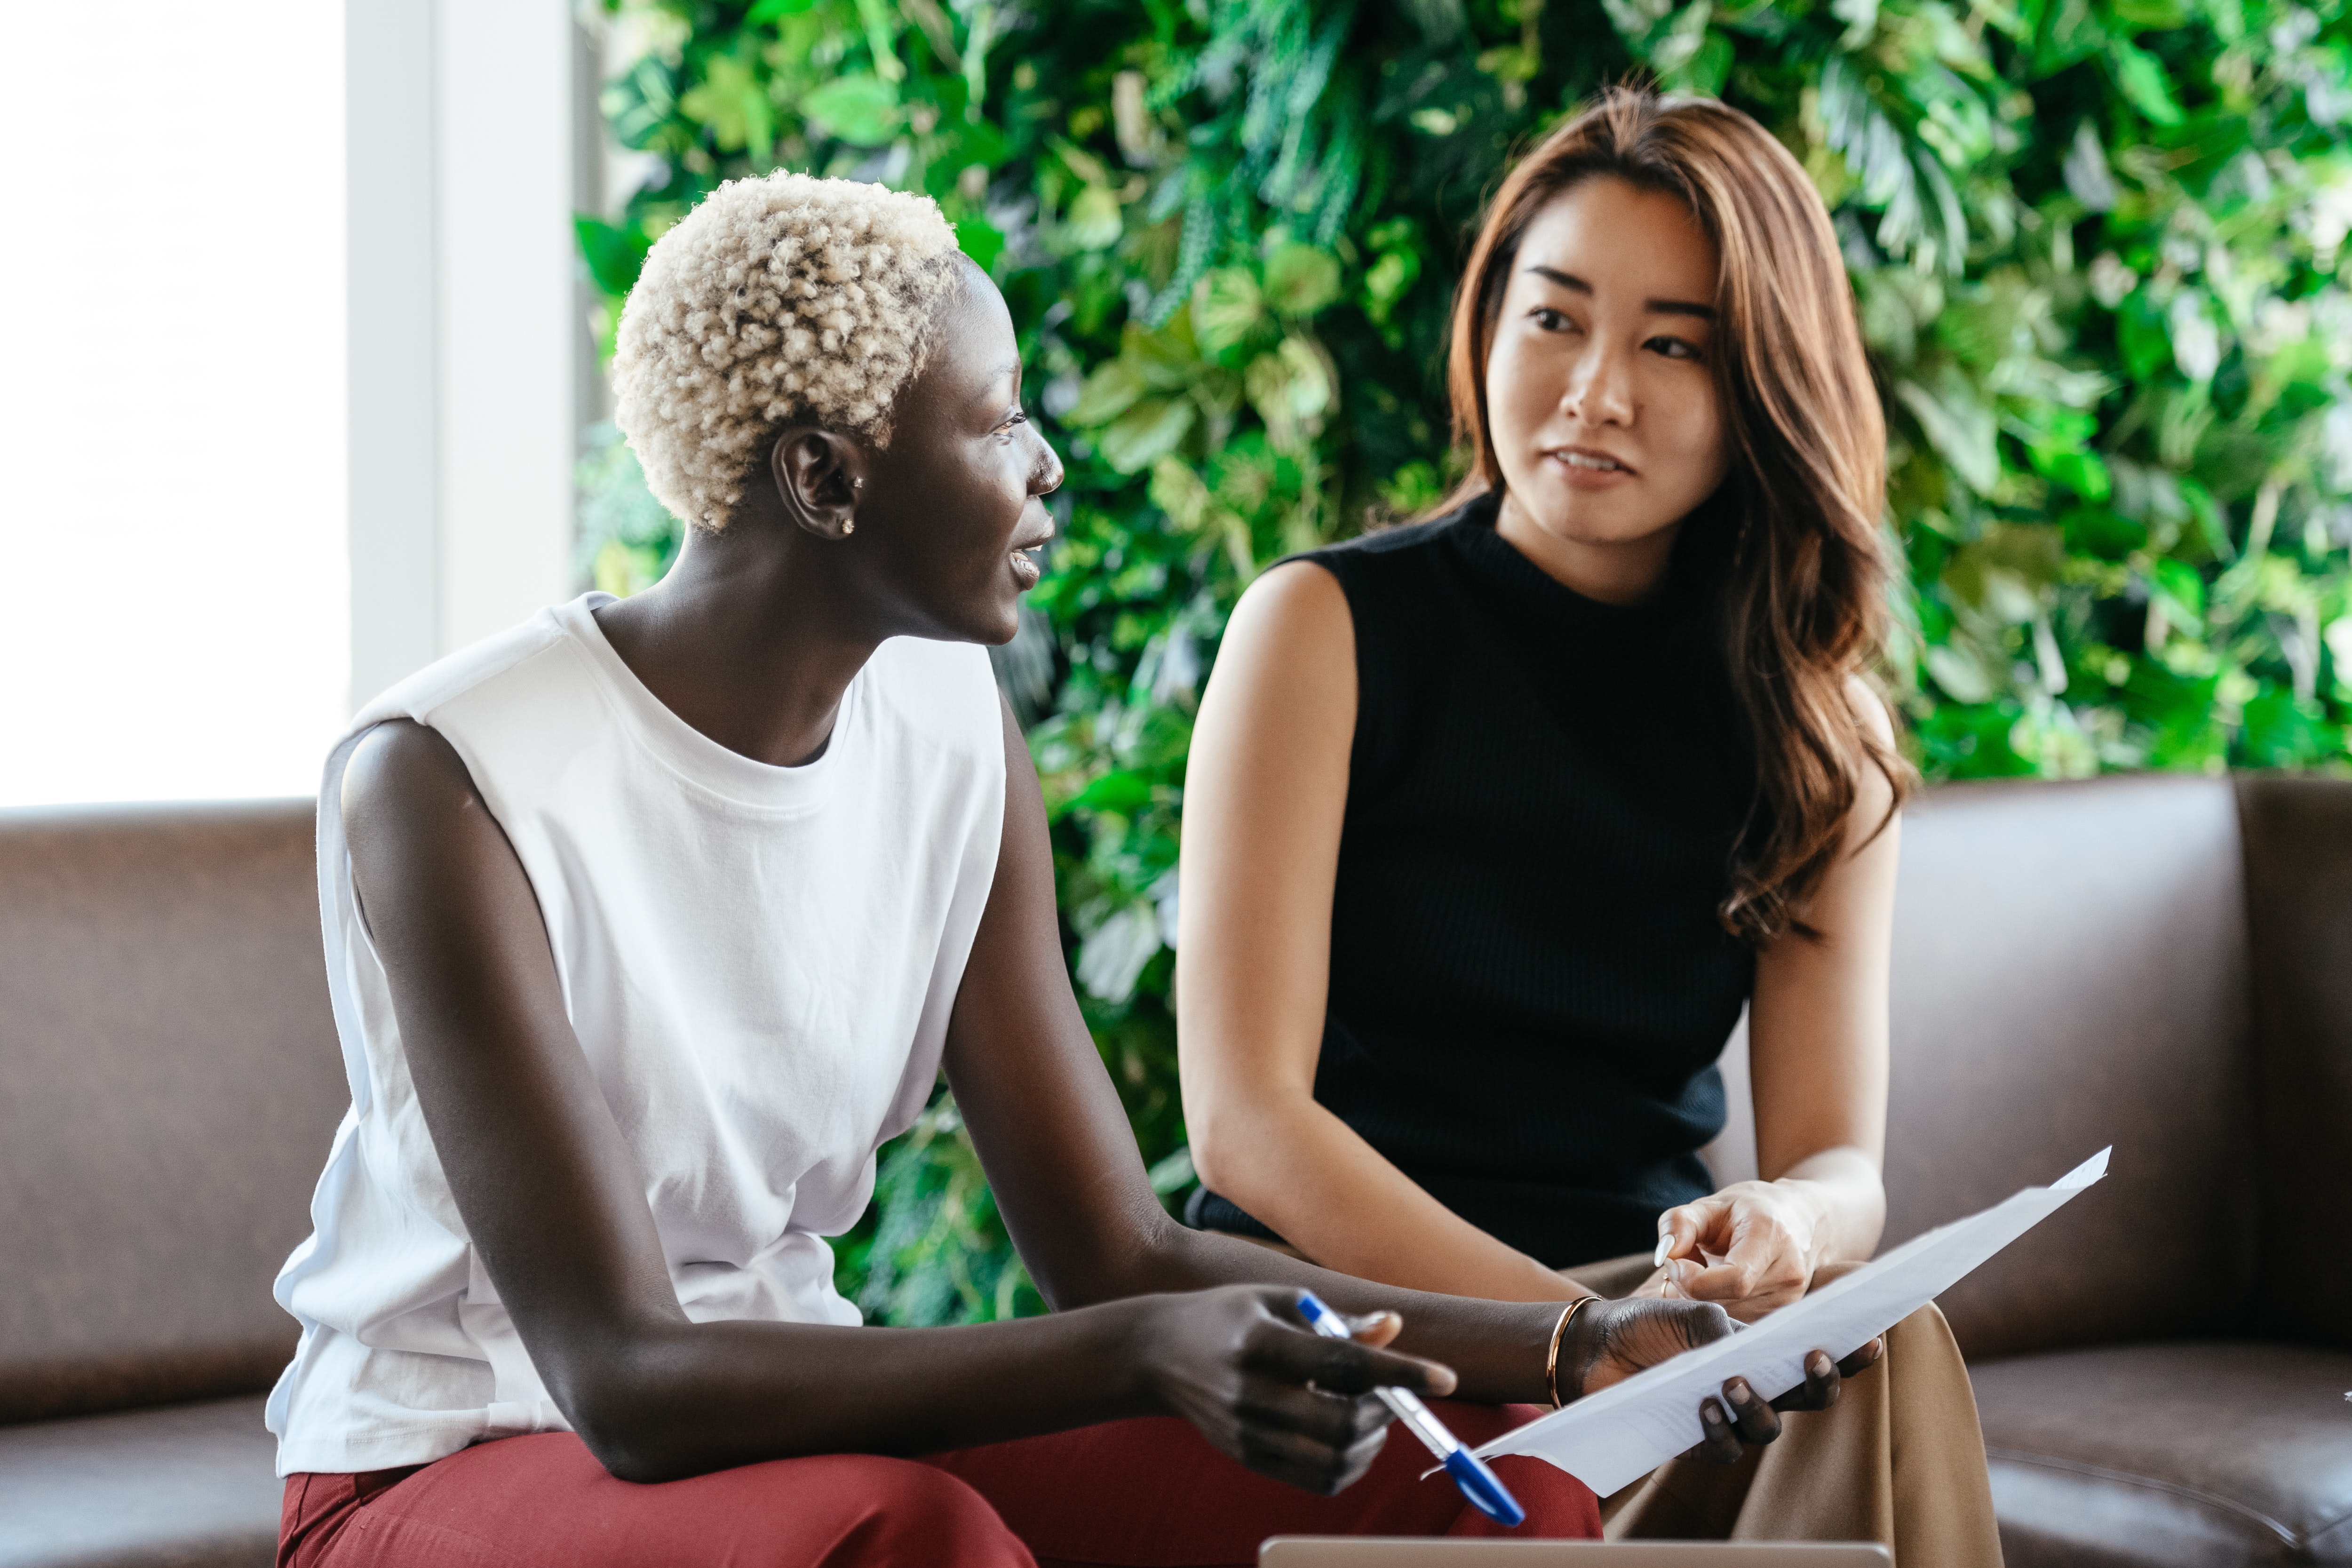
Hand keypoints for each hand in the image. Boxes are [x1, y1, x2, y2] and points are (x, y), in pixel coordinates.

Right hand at [1133, 1285, 1456, 1494]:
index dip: (1400, 1372)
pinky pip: (1316, 1480)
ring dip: (1370, 1442)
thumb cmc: (1227, 1316)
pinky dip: (1349, 1465)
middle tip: (1390, 1395)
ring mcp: (1247, 1433)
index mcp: (1261, 1342)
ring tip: (1367, 1414)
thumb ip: (1338, 1320)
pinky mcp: (1247, 1457)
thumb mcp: (1279, 1301)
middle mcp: (1251, 1393)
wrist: (1156, 1354)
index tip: (1446, 1377)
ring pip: (1335, 1461)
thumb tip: (1396, 1328)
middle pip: (1342, 1424)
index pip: (1343, 1363)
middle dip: (1385, 1413)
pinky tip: (1347, 1437)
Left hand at [1563, 1296, 1884, 1464]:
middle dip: (1820, 1382)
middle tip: (1815, 1358)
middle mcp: (1757, 1388)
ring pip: (1768, 1427)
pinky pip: (1725, 1448)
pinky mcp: (1699, 1441)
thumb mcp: (1692, 1310)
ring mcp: (1731, 1417)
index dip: (1850, 1355)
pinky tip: (1703, 1404)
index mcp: (1764, 1352)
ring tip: (1733, 1380)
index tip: (1871, 1338)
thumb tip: (1749, 1347)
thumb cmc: (1651, 1321)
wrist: (1598, 1344)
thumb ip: (1726, 1325)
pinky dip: (1718, 1428)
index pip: (1817, 1357)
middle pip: (1808, 1398)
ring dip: (1758, 1404)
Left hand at [1648, 1179, 1830, 1320]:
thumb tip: (1665, 1255)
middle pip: (1726, 1302)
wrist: (1801, 1220)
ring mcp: (1789, 1300)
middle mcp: (1787, 1274)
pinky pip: (1737, 1322)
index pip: (1735, 1280)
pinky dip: (1718, 1307)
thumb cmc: (1750, 1210)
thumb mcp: (1710, 1205)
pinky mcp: (1782, 1316)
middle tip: (1687, 1263)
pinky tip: (1719, 1286)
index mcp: (1771, 1238)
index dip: (1694, 1280)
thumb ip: (1679, 1224)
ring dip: (1703, 1300)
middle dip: (1691, 1288)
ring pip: (1728, 1316)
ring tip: (1706, 1271)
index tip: (1676, 1262)